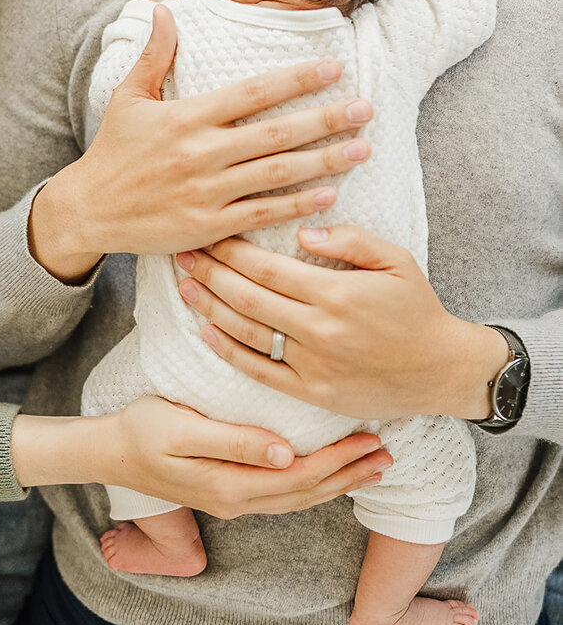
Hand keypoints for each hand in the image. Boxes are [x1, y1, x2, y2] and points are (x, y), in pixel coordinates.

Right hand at [10, 397, 391, 515]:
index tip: (370, 438)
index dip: (340, 460)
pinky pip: (283, 493)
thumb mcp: (183, 429)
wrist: (109, 452)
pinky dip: (314, 483)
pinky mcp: (229, 491)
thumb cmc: (143, 429)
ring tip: (370, 465)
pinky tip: (326, 471)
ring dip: (338, 481)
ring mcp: (235, 500)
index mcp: (233, 484)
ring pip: (299, 497)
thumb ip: (236, 441)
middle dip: (350, 473)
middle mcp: (240, 500)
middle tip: (387, 453)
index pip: (302, 476)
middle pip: (308, 491)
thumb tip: (287, 452)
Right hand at [31, 7, 373, 278]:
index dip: (295, 79)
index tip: (332, 68)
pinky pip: (262, 214)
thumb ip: (155, 55)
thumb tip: (167, 9)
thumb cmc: (112, 152)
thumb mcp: (128, 98)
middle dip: (325, 120)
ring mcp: (206, 192)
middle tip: (365, 109)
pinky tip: (330, 195)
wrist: (87, 210)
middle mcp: (200, 153)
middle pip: (276, 134)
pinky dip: (297, 205)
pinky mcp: (208, 226)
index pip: (252, 93)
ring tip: (361, 148)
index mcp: (186, 117)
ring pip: (277, 173)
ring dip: (324, 161)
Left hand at [176, 225, 510, 420]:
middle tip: (182, 253)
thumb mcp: (396, 259)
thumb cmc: (418, 308)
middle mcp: (319, 330)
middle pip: (247, 297)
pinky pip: (260, 371)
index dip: (230, 250)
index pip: (266, 267)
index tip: (209, 233)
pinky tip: (207, 331)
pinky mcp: (311, 393)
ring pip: (246, 333)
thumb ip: (350, 240)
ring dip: (210, 308)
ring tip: (185, 285)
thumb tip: (303, 231)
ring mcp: (313, 365)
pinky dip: (229, 351)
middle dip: (210, 272)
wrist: (442, 370)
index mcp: (336, 293)